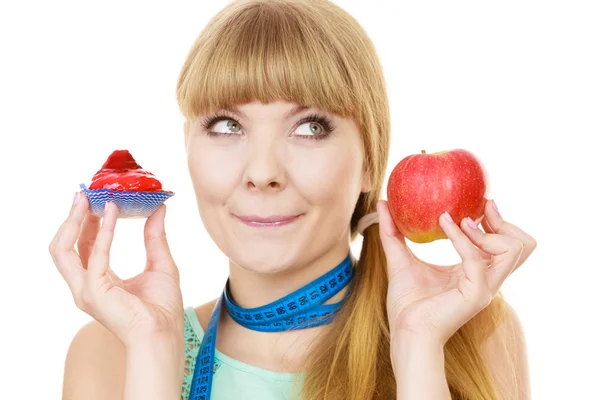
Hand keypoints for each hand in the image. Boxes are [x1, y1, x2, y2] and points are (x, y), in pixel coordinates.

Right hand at [49, 192, 183, 347]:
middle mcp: (86, 286)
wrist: (164, 334)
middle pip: (65, 246)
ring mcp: (85, 290)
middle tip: (84, 194)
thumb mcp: (160, 264)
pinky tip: (112, 212)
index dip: (86, 222)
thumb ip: (154, 237)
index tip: (95, 199)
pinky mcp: (94, 291)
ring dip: (74, 221)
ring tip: (87, 198)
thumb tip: (159, 209)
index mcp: (98, 281)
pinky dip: (103, 231)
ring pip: (64, 249)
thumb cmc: (163, 308)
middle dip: (71, 218)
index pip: (83, 247)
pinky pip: (95, 255)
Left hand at [377, 199, 536, 344]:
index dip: (498, 221)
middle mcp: (487, 279)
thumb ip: (393, 232)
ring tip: (462, 220)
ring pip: (513, 250)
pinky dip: (460, 237)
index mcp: (477, 271)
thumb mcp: (400, 259)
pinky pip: (475, 257)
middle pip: (523, 246)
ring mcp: (485, 287)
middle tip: (481, 208)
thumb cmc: (407, 303)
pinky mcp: (476, 293)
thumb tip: (383, 202)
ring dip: (489, 230)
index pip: (505, 244)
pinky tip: (444, 223)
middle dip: (505, 222)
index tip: (480, 202)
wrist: (406, 332)